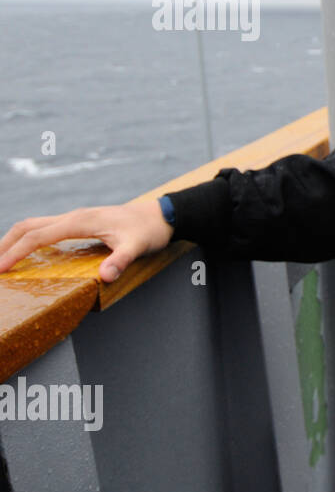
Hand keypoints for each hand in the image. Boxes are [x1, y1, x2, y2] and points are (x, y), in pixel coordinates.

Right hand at [0, 198, 174, 282]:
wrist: (162, 215)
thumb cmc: (149, 230)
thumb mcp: (138, 247)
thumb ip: (121, 261)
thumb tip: (105, 276)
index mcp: (80, 221)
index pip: (38, 237)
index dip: (16, 253)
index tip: (0, 269)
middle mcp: (73, 216)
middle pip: (28, 227)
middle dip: (6, 245)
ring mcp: (76, 218)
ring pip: (34, 225)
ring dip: (14, 240)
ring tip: (2, 260)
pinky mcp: (80, 222)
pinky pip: (46, 228)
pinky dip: (29, 238)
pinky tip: (27, 252)